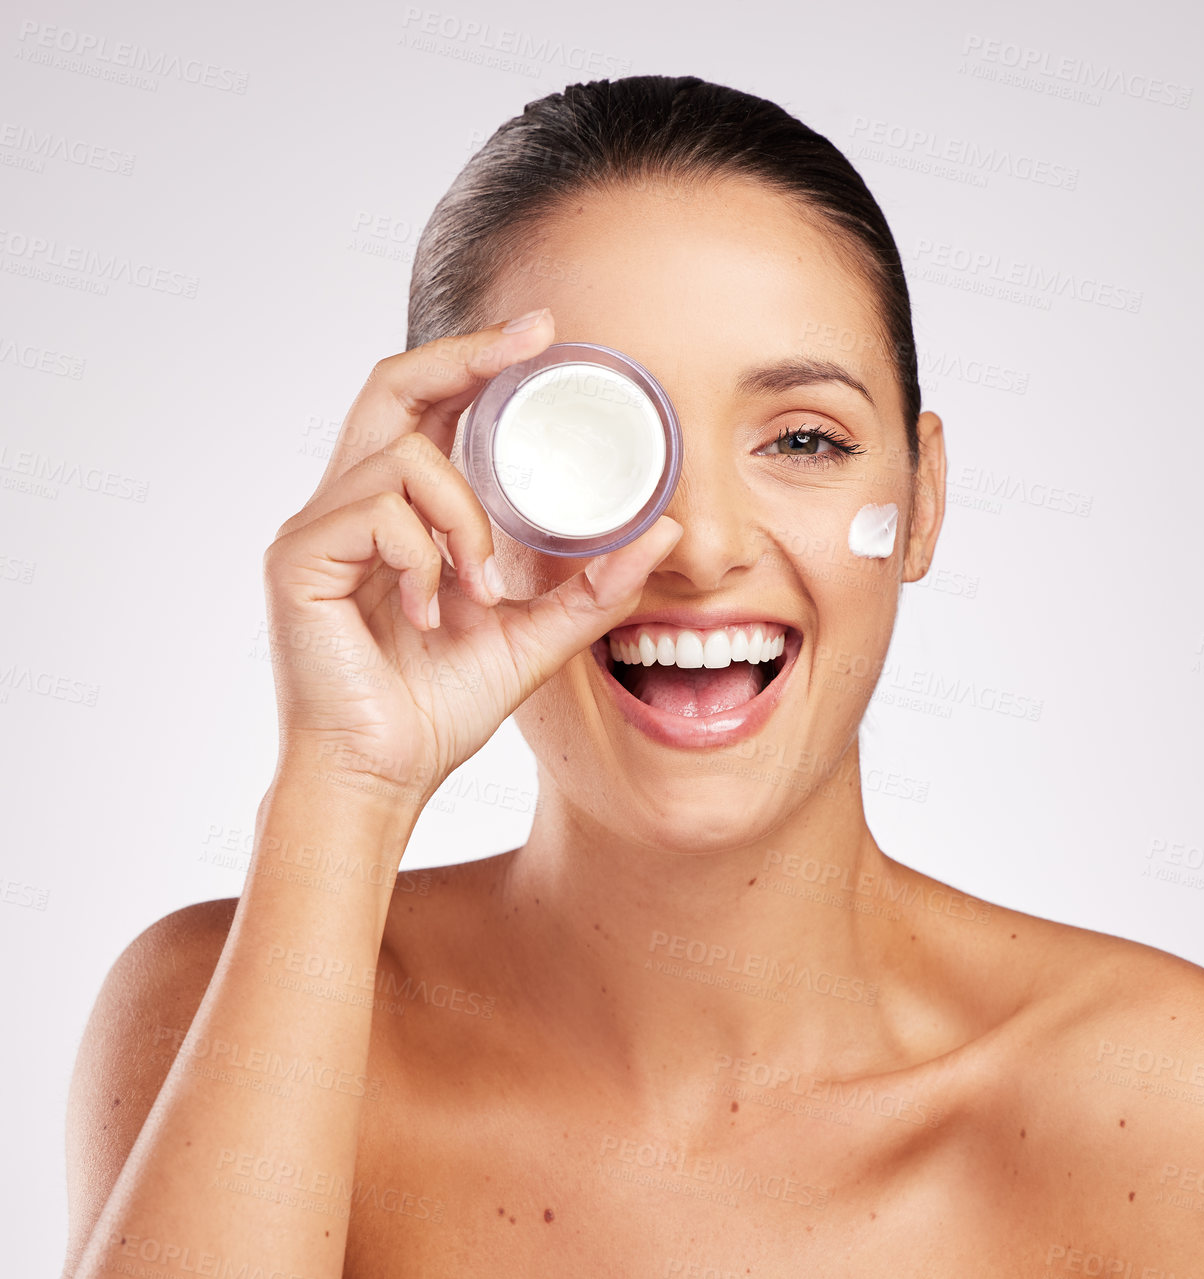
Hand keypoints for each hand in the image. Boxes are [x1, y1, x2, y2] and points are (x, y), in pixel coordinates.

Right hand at [261, 310, 681, 809]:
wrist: (380, 776)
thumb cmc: (437, 707)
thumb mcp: (533, 638)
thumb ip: (591, 589)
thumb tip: (661, 534)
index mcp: (397, 515)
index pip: (427, 408)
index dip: (475, 360)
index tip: (540, 334)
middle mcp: (348, 507)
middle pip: (393, 386)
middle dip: (465, 354)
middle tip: (532, 341)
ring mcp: (317, 530)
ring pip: (404, 456)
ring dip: (463, 516)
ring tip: (478, 589)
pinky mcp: (298, 561)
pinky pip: (376, 513)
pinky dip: (424, 558)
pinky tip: (433, 613)